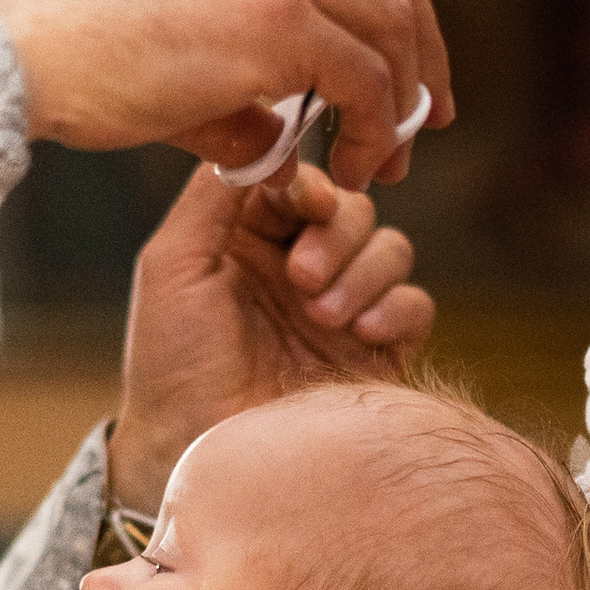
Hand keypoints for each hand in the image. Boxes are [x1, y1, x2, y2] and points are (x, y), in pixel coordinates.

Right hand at [0, 0, 453, 194]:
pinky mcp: (272, 18)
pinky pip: (363, 76)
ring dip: (401, 98)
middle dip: (420, 50)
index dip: (388, 9)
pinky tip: (355, 167)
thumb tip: (278, 139)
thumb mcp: (159, 38)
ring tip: (386, 161)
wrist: (6, 55)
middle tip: (425, 118)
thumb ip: (230, 75)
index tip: (399, 72)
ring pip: (388, 23)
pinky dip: (376, 125)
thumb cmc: (62, 59)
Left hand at [109, 158, 437, 516]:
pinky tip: (361, 331)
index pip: (303, 182)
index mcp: (251, 238)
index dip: (309, 185)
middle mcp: (300, 265)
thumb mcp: (173, 263)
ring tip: (322, 315)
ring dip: (362, 271)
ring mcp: (341, 308)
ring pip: (391, 248)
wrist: (196, 451)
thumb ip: (214, 194)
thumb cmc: (173, 362)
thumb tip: (265, 138)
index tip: (298, 205)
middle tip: (301, 278)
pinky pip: (416, 305)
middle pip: (355, 209)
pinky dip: (396, 307)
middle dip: (335, 234)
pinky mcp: (376, 353)